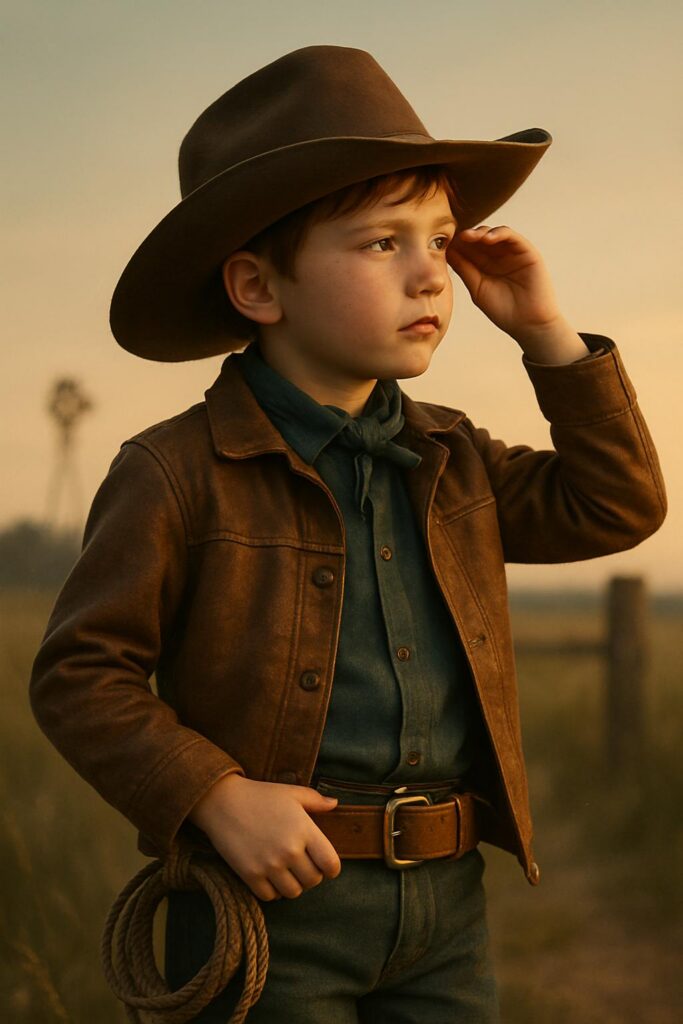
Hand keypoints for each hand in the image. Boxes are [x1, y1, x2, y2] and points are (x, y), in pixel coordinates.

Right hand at [188, 774, 341, 900]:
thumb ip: (316, 800)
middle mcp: (289, 850)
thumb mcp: (291, 793)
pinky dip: (273, 890)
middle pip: (313, 881)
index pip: (331, 864)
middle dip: (311, 875)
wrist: (223, 802)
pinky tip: (270, 876)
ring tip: (287, 871)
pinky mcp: (251, 875)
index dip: (331, 868)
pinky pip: (271, 897)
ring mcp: (269, 864)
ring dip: (293, 884)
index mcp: (304, 829)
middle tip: (302, 864)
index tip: (325, 864)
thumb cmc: (260, 795)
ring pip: (294, 892)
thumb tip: (335, 805)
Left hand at [447, 224, 565, 342]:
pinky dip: (499, 233)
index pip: (469, 249)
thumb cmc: (503, 310)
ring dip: (480, 233)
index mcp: (485, 266)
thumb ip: (465, 270)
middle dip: (466, 237)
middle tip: (452, 236)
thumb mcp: (477, 288)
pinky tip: (486, 239)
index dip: (456, 245)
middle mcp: (498, 256)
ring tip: (468, 236)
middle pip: (480, 239)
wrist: (528, 324)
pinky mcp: (527, 251)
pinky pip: (512, 237)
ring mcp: (513, 253)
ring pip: (494, 234)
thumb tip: (447, 252)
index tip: (442, 243)